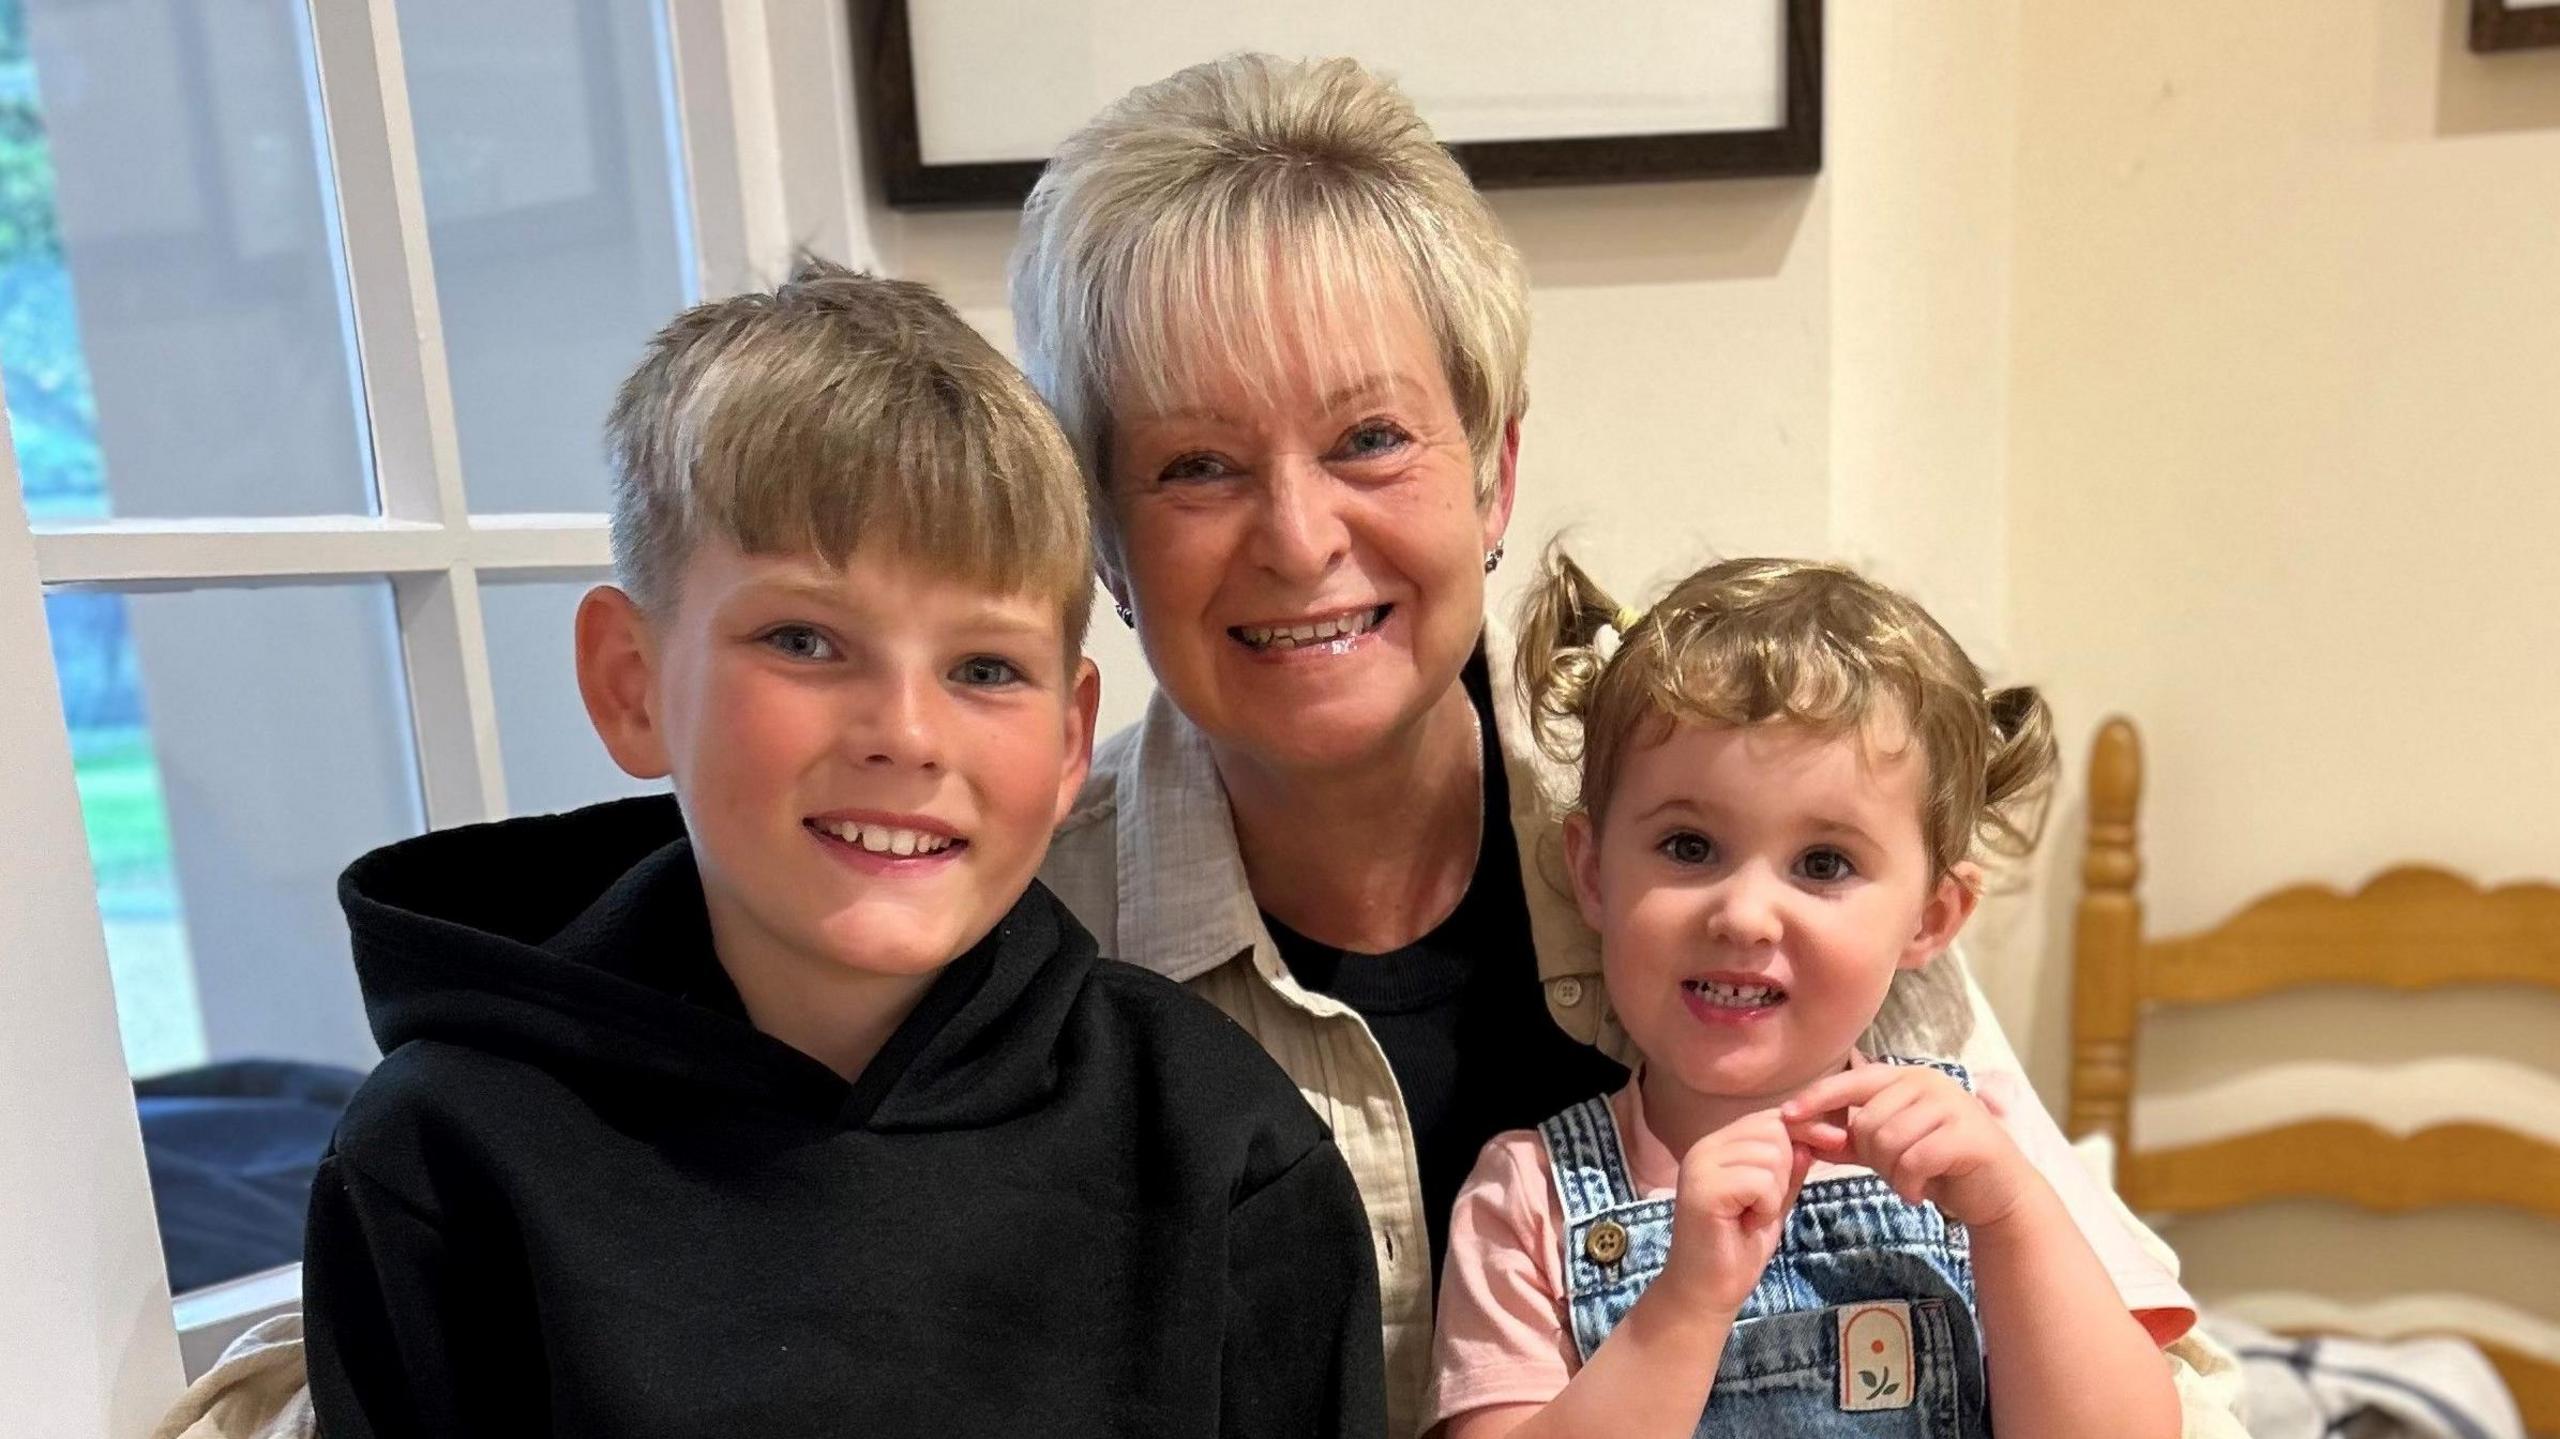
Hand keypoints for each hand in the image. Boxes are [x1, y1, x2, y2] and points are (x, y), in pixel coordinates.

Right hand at [1658, 1109, 1813, 1314]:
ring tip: (1752, 1215)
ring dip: (1774, 1192)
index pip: (1771, 1118)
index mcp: (1719, 1145)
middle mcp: (1705, 1147)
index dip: (1807, 1128)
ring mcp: (1700, 1166)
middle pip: (1773, 1129)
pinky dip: (1766, 1207)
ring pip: (1770, 1155)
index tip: (1837, 1142)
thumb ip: (1789, 1169)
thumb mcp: (1774, 1201)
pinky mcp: (1703, 1189)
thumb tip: (1814, 1138)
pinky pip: (1760, 1181)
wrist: (1707, 1291)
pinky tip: (1747, 1224)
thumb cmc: (1739, 1247)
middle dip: (1786, 1168)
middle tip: (1763, 1204)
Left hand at [1782, 1065, 2036, 1228]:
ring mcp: (1952, 1106)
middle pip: (1866, 1121)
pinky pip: (1913, 1161)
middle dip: (1870, 1156)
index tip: (1787, 1115)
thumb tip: (1803, 1133)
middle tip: (1893, 1171)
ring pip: (1887, 1141)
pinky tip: (1919, 1193)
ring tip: (1909, 1180)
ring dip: (1890, 1173)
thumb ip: (1850, 1140)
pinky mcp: (1969, 1136)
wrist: (1996, 1192)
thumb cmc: (1938, 1166)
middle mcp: (1929, 1082)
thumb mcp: (1889, 1149)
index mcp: (1908, 1078)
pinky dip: (1908, 1185)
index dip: (1817, 1098)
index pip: (1852, 1081)